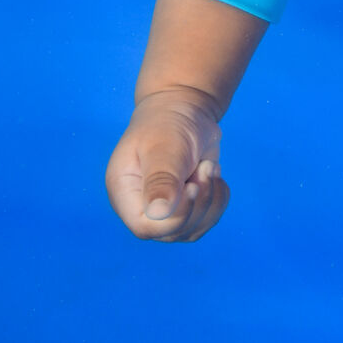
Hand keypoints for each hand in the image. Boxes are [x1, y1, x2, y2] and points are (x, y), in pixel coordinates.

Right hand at [106, 88, 230, 241]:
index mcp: (124, 193)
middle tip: (205, 166)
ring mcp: (164, 213)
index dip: (175, 216)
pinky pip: (207, 221)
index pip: (146, 227)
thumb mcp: (163, 147)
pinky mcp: (186, 210)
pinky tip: (213, 175)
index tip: (193, 185)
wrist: (184, 112)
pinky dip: (218, 199)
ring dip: (211, 199)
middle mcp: (141, 208)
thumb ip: (160, 179)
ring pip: (193, 229)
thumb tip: (158, 214)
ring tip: (208, 167)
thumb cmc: (167, 124)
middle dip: (199, 201)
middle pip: (173, 231)